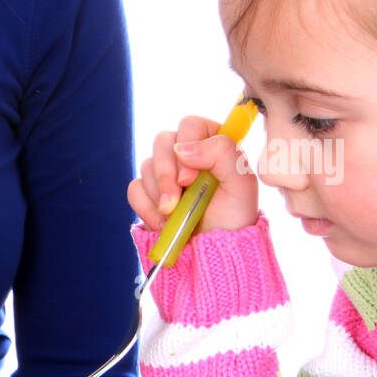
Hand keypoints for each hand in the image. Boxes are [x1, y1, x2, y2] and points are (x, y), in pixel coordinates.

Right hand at [128, 115, 258, 234]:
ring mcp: (165, 171)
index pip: (190, 125)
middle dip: (165, 175)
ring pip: (146, 165)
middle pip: (162, 141)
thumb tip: (182, 148)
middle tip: (174, 203)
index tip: (190, 179)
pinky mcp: (148, 191)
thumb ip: (222, 154)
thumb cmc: (234, 217)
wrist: (212, 251)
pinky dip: (146, 208)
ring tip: (174, 217)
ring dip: (158, 195)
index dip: (187, 147)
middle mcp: (187, 152)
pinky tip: (163, 222)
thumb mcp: (242, 184)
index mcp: (212, 142)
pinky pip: (134, 189)